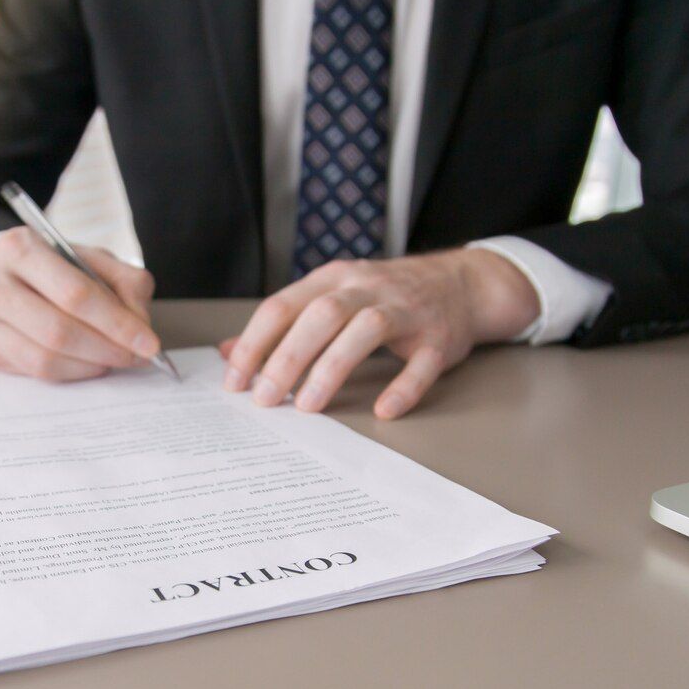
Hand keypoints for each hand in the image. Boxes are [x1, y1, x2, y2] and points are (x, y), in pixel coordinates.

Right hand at [0, 227, 160, 380]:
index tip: (148, 343)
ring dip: (89, 366)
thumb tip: (140, 326)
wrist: (1, 275)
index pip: (75, 293)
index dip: (117, 323)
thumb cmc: (54, 267)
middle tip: (134, 357)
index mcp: (20, 248)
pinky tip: (89, 364)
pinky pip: (35, 372)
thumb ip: (125, 282)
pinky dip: (71, 373)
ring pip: (44, 359)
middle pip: (57, 331)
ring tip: (114, 360)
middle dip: (105, 349)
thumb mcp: (91, 258)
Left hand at [220, 248, 539, 418]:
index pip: (282, 306)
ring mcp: (406, 309)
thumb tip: (228, 352)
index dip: (253, 344)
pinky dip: (403, 387)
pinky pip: (422, 362)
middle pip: (320, 316)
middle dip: (286, 359)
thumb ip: (283, 323)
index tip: (234, 383)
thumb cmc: (384, 296)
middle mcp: (366, 287)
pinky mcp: (439, 336)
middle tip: (265, 399)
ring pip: (365, 330)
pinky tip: (382, 409)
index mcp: (332, 278)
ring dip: (332, 368)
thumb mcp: (330, 296)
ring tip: (307, 406)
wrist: (461, 282)